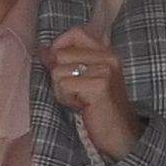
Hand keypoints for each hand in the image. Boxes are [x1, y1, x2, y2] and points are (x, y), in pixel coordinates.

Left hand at [47, 25, 135, 157]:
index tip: (58, 63)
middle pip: (60, 54)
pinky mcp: (99, 86)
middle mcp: (108, 57)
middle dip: (58, 76)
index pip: (76, 32)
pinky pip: (63, 85)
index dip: (59, 44)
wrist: (122, 133)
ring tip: (80, 100)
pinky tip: (82, 106)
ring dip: (62, 91)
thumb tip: (42, 49)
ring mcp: (105, 71)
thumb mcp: (86, 79)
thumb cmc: (100, 107)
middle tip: (75, 92)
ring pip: (58, 71)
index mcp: (107, 53)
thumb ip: (69, 61)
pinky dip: (66, 99)